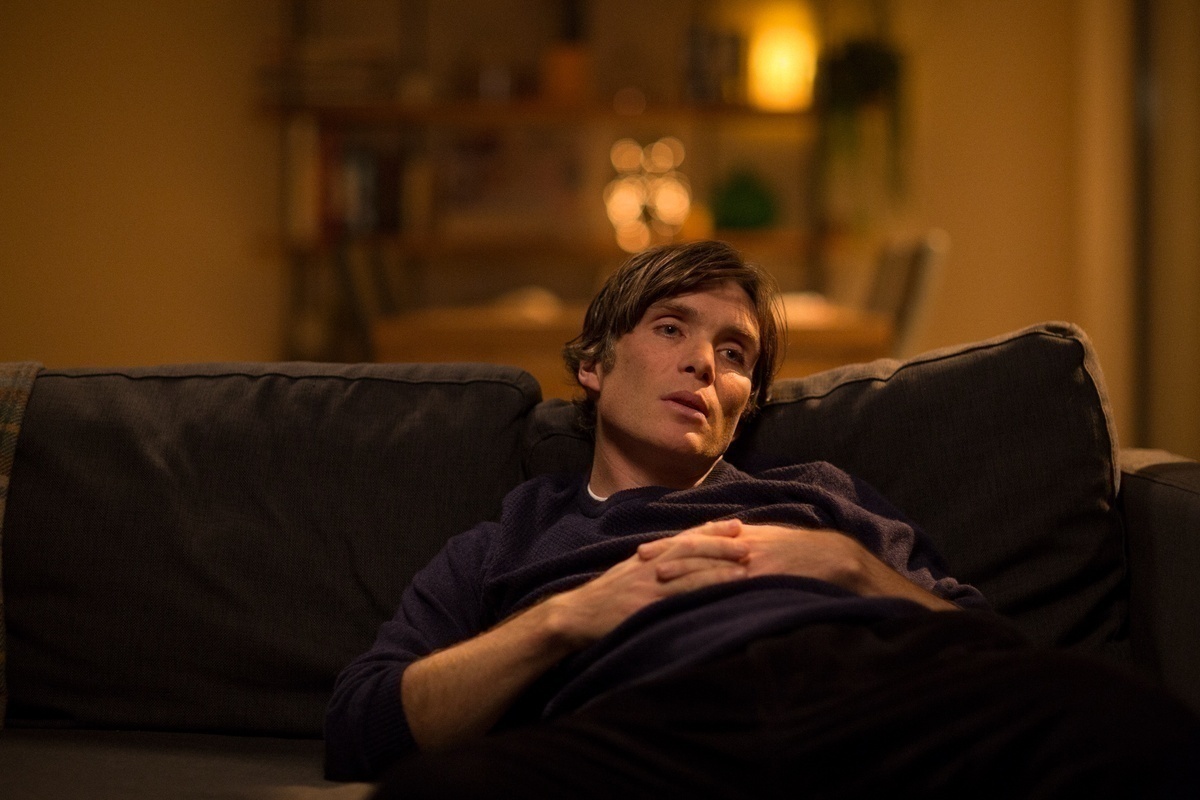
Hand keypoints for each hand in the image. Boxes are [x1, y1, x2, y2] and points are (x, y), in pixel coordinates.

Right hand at [545, 519, 749, 647]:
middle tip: (748, 541)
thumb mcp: (630, 574)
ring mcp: (649, 583)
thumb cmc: (605, 598)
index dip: (711, 529)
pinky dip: (703, 591)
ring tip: (745, 567)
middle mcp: (650, 564)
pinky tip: (722, 594)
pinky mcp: (647, 604)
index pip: (685, 537)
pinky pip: (680, 596)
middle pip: (691, 548)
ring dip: (719, 567)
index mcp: (648, 556)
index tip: (736, 524)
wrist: (577, 614)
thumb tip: (680, 562)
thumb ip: (654, 566)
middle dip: (721, 543)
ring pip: (689, 569)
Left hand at [637, 520, 854, 583]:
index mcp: (736, 536)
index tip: (644, 551)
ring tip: (658, 577)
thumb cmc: (796, 550)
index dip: (668, 545)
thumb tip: (712, 544)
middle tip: (638, 560)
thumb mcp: (763, 538)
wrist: (829, 557)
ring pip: (709, 564)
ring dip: (682, 570)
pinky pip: (731, 584)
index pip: (694, 538)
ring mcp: (748, 562)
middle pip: (695, 547)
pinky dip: (711, 589)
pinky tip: (695, 598)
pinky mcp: (760, 579)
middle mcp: (738, 545)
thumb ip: (736, 542)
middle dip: (666, 554)